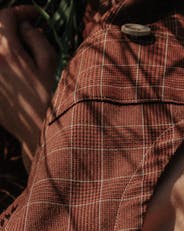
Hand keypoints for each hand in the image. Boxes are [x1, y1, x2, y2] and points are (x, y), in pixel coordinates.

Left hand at [0, 5, 56, 169]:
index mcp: (8, 53)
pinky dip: (4, 63)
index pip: (6, 16)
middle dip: (10, 24)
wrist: (37, 135)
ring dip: (6, 45)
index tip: (35, 15)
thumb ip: (37, 40)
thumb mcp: (50, 67)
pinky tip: (16, 71)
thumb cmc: (50, 101)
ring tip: (21, 51)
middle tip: (27, 30)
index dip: (21, 11)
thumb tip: (27, 27)